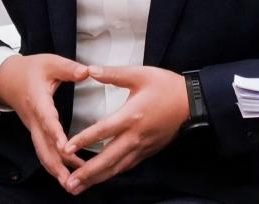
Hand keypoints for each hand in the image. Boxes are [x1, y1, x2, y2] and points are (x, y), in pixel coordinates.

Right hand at [0, 54, 89, 185]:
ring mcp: (33, 129)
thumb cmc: (30, 70)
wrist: (7, 78)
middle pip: (43, 146)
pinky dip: (54, 164)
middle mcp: (34, 120)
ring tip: (72, 184)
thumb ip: (68, 68)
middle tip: (70, 180)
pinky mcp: (36, 133)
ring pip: (42, 153)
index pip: (47, 120)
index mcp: (38, 101)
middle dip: (56, 165)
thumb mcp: (49, 62)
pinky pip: (44, 151)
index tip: (65, 147)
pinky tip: (68, 173)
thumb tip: (87, 72)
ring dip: (56, 170)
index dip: (55, 134)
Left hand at [61, 65, 189, 194]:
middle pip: (107, 159)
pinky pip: (127, 166)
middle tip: (69, 183)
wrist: (192, 102)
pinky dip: (112, 174)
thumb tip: (90, 70)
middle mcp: (135, 136)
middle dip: (87, 173)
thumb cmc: (166, 86)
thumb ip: (114, 74)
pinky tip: (102, 178)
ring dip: (97, 178)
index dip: (83, 140)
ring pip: (116, 167)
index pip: (102, 131)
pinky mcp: (147, 151)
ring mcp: (142, 147)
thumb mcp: (140, 74)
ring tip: (79, 187)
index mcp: (131, 115)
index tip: (66, 148)